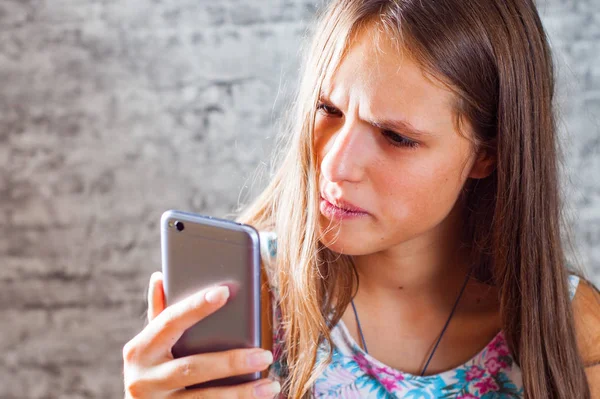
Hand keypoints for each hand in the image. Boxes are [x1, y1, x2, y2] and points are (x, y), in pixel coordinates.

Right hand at [123, 272, 280, 397]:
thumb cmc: (152, 367)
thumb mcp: (150, 342)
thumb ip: (159, 313)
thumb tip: (160, 277)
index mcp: (140, 349)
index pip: (170, 321)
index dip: (196, 306)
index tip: (224, 292)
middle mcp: (143, 378)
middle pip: (193, 367)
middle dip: (231, 362)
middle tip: (265, 355)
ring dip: (241, 393)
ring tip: (271, 385)